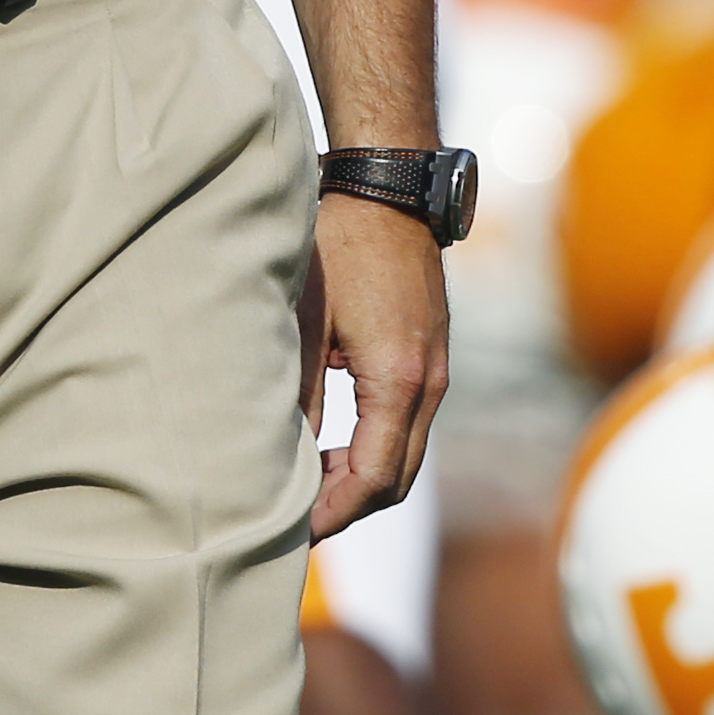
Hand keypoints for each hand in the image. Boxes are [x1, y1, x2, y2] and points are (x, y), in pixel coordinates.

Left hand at [308, 192, 447, 539]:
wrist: (388, 183)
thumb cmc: (337, 240)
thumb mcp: (302, 318)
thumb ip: (295, 395)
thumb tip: (277, 462)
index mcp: (398, 379)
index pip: (372, 480)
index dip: (330, 514)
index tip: (289, 530)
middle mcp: (429, 382)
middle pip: (395, 480)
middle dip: (346, 508)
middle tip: (292, 520)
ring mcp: (436, 369)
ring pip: (404, 454)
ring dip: (359, 479)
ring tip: (303, 485)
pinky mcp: (430, 355)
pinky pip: (408, 424)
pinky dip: (372, 447)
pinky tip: (329, 443)